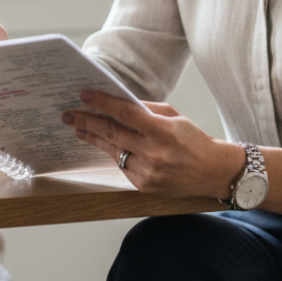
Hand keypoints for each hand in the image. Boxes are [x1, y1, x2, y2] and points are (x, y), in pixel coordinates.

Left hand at [61, 90, 243, 199]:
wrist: (213, 172)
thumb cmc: (194, 140)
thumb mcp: (175, 117)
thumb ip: (147, 110)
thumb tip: (120, 102)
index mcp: (163, 131)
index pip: (126, 114)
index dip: (103, 103)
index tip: (84, 95)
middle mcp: (154, 153)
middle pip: (112, 134)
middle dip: (87, 122)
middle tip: (69, 114)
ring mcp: (148, 172)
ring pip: (113, 151)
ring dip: (94, 139)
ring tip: (79, 128)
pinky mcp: (144, 186)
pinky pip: (122, 166)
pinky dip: (114, 153)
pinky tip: (104, 144)